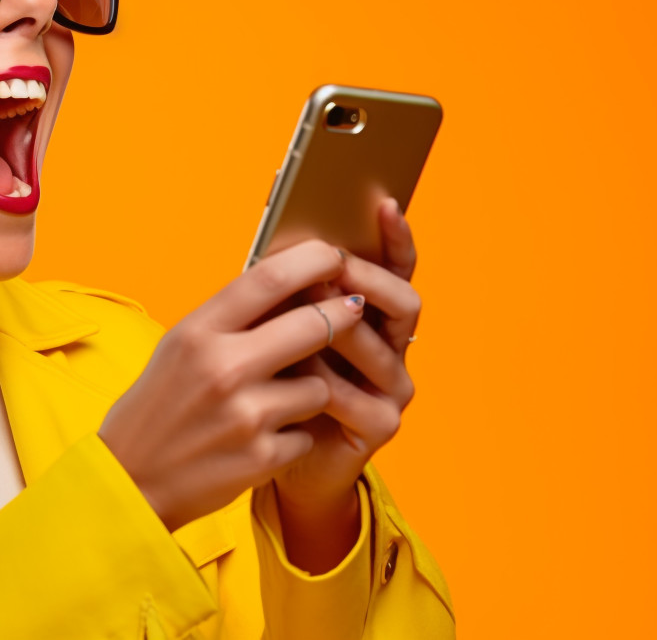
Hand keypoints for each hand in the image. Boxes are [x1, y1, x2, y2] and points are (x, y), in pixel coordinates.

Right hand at [98, 240, 366, 531]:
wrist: (131, 480)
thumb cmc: (158, 406)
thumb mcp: (180, 348)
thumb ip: (228, 317)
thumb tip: (290, 280)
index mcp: (198, 334)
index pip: (269, 278)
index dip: (313, 260)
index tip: (334, 255)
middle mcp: (222, 369)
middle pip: (314, 324)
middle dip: (342, 314)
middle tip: (352, 310)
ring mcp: (246, 416)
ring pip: (319, 385)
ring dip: (312, 390)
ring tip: (278, 400)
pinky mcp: (263, 458)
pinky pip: (307, 433)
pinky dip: (294, 434)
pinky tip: (265, 438)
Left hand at [270, 199, 420, 538]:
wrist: (255, 453)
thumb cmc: (260, 382)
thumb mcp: (266, 328)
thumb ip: (282, 293)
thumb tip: (278, 243)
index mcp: (369, 314)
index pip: (393, 265)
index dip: (394, 236)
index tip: (382, 203)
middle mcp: (391, 346)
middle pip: (401, 300)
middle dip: (365, 280)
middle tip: (333, 269)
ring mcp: (391, 387)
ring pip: (380, 348)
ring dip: (341, 330)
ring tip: (306, 315)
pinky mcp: (380, 424)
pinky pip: (360, 397)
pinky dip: (326, 383)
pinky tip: (299, 377)